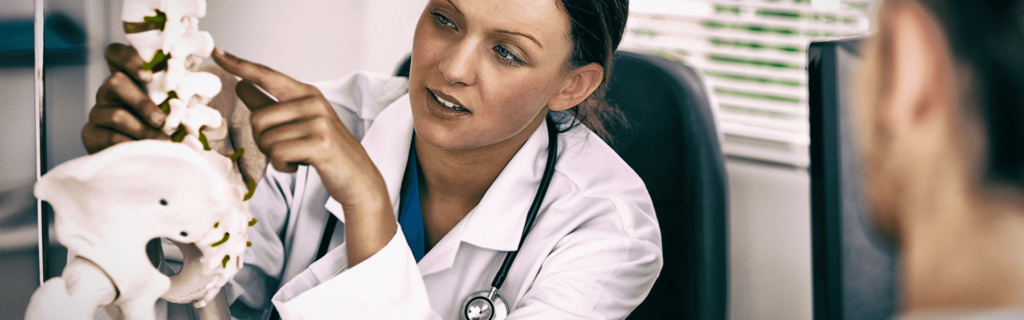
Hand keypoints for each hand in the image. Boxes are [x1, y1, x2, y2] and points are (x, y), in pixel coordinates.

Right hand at [82, 43, 170, 153]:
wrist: (142, 157)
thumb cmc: (162, 126)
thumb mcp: (172, 105)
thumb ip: (179, 92)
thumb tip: (205, 77)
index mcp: (128, 77)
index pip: (116, 54)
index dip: (129, 59)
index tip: (148, 75)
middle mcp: (109, 91)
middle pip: (115, 81)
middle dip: (142, 102)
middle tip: (161, 120)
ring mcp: (98, 111)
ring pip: (115, 114)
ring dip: (142, 129)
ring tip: (161, 140)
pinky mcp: (91, 133)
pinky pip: (109, 137)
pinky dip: (131, 145)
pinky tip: (144, 150)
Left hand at [212, 48, 394, 264]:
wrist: (358, 178)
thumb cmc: (325, 150)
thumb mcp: (299, 123)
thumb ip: (270, 104)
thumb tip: (241, 85)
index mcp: (307, 94)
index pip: (267, 75)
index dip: (239, 65)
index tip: (217, 52)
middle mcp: (313, 102)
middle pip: (257, 119)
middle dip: (263, 142)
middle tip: (285, 150)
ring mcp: (318, 122)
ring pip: (266, 140)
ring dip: (274, 157)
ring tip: (296, 157)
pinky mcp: (319, 143)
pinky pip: (278, 154)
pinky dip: (283, 166)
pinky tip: (298, 166)